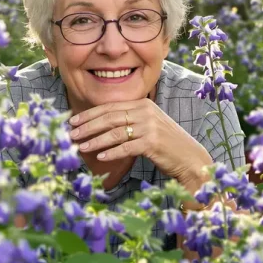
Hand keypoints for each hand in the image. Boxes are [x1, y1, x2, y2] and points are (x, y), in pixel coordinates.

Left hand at [67, 99, 212, 191]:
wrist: (190, 158)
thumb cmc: (166, 144)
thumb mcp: (148, 126)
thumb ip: (129, 121)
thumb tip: (100, 126)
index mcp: (143, 104)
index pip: (110, 107)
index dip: (90, 114)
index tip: (74, 121)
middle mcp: (146, 112)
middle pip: (109, 118)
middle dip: (88, 126)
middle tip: (72, 134)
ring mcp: (150, 126)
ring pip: (115, 132)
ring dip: (95, 140)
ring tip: (81, 147)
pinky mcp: (152, 143)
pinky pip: (126, 147)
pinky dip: (111, 152)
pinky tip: (100, 158)